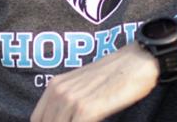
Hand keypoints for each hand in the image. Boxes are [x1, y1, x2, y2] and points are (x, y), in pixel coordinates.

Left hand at [30, 44, 158, 121]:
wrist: (138, 60)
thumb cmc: (115, 75)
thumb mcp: (83, 85)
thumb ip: (68, 102)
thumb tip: (65, 117)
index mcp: (54, 86)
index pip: (38, 119)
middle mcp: (58, 92)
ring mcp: (71, 100)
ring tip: (91, 121)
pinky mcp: (87, 109)